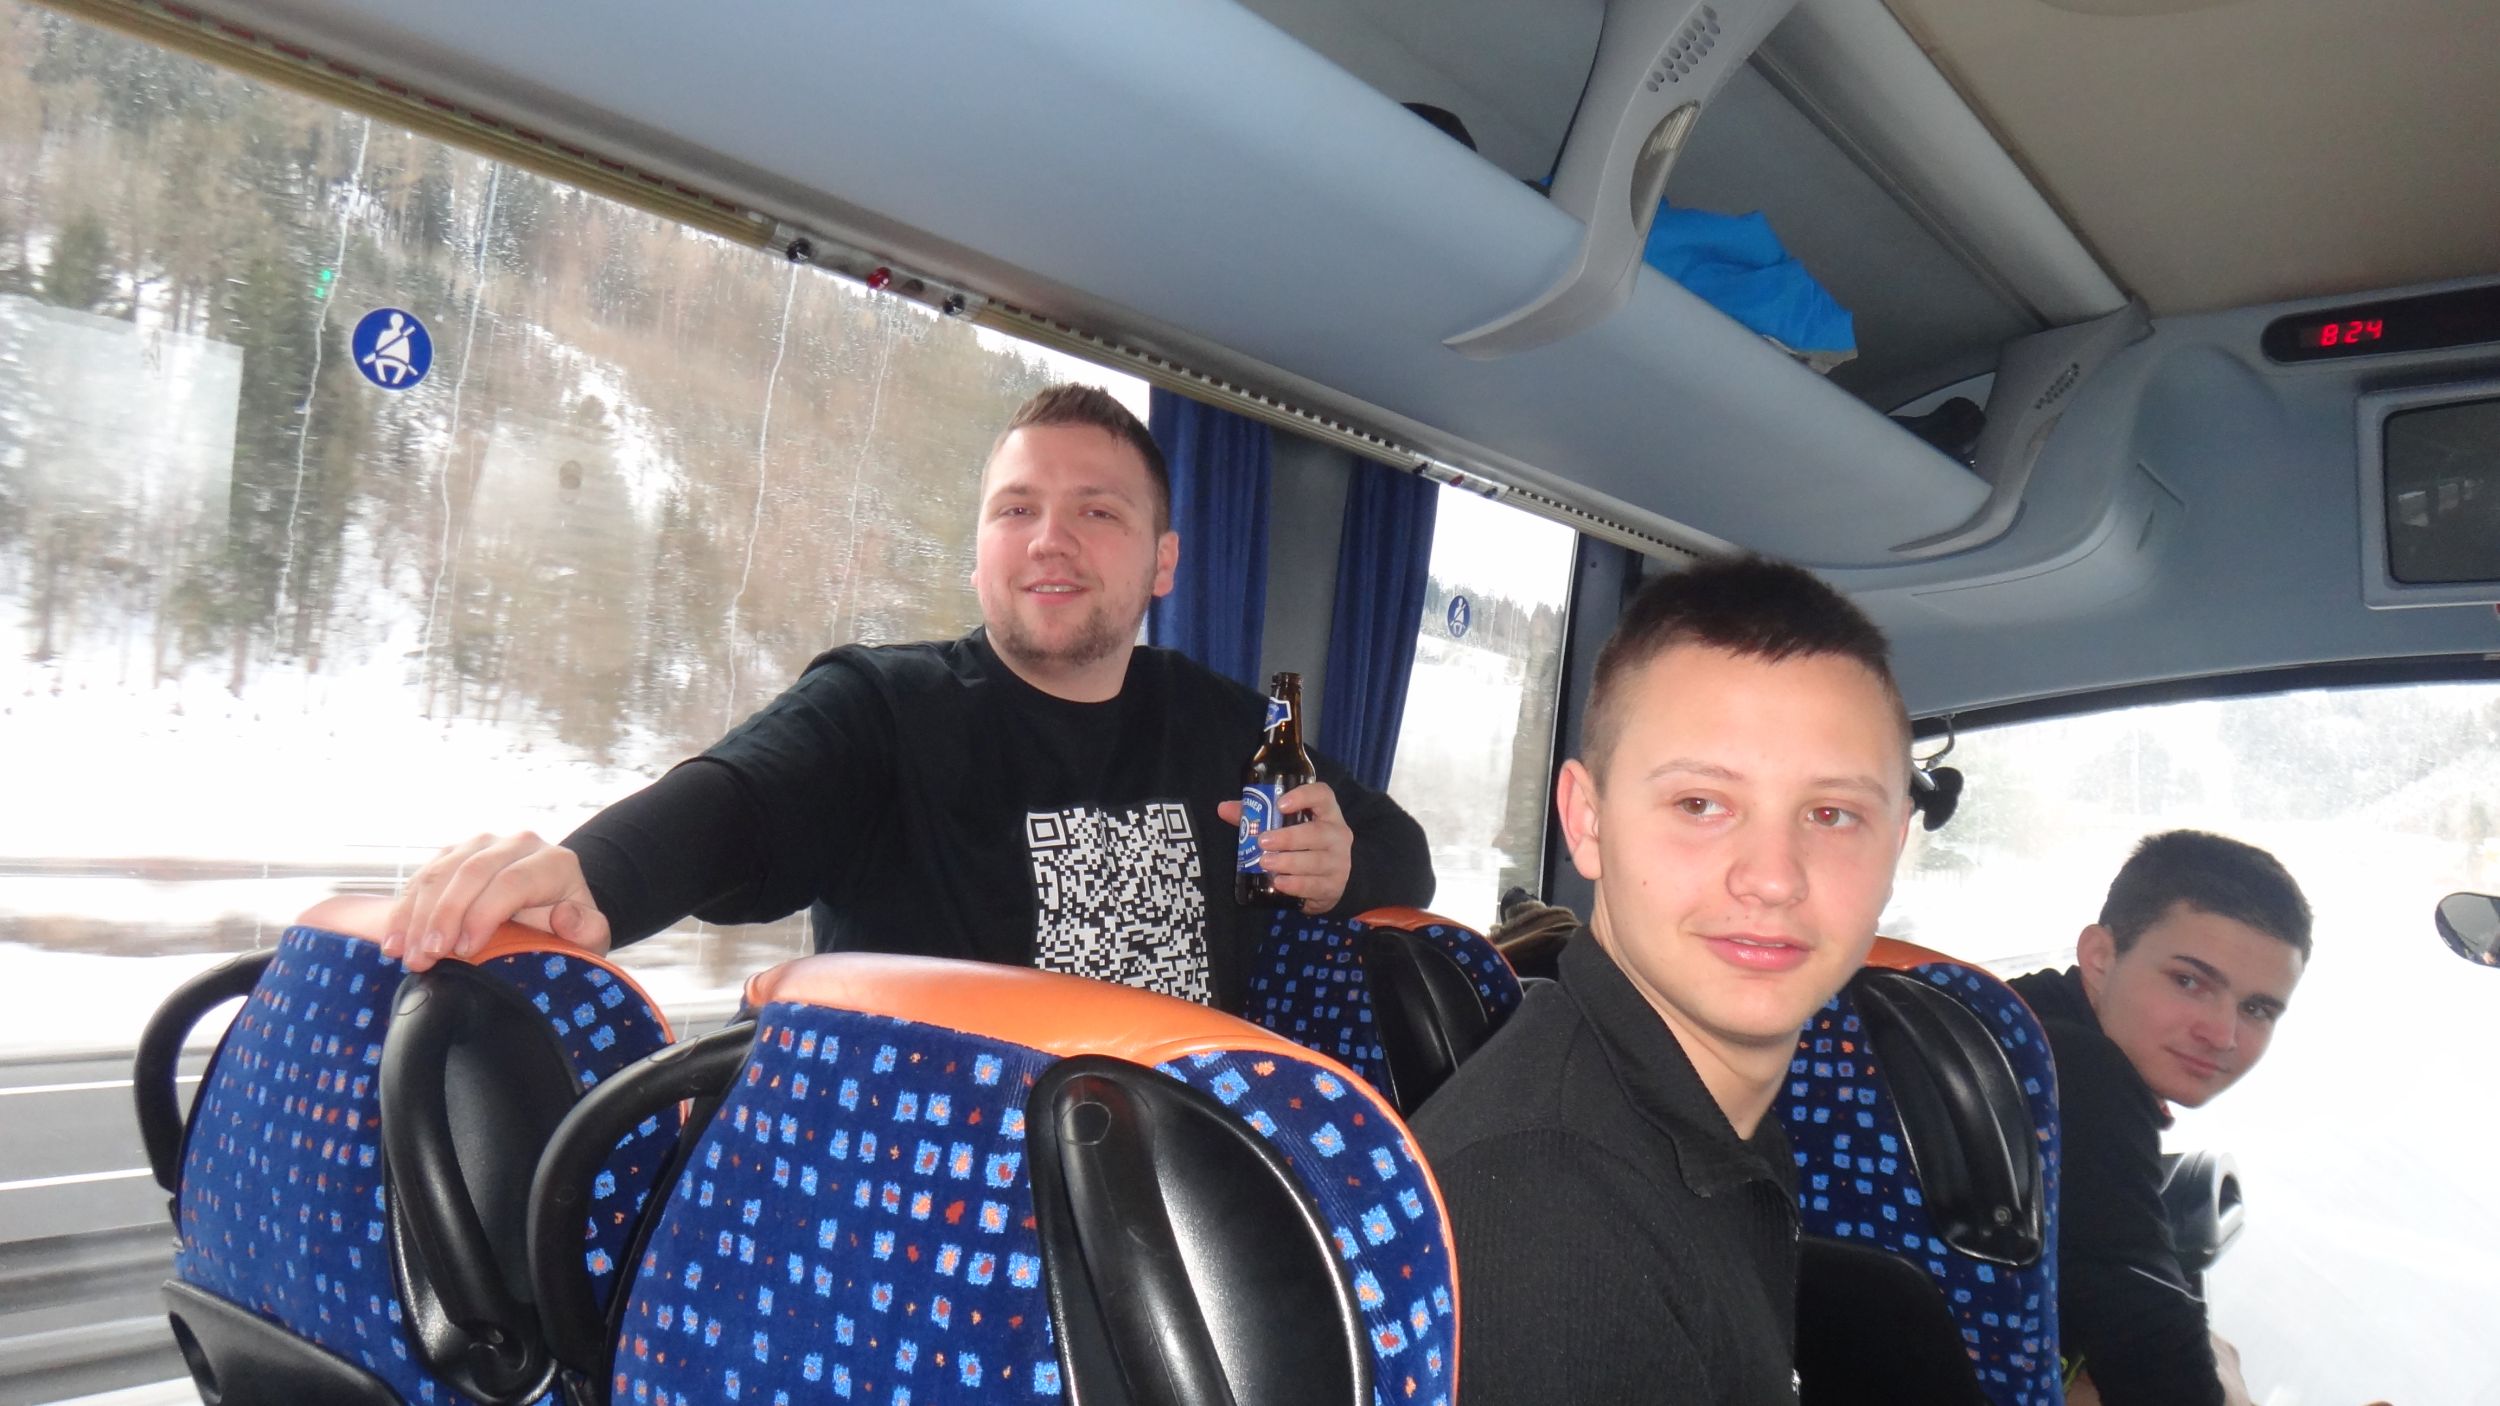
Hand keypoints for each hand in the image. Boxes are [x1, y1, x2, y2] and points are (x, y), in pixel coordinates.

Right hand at [382, 832, 611, 971]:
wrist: (552, 909)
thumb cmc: (569, 930)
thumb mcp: (589, 936)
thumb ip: (588, 930)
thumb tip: (565, 915)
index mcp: (554, 863)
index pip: (513, 882)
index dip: (483, 915)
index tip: (464, 951)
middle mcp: (519, 844)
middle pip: (472, 872)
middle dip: (443, 917)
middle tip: (425, 957)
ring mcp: (484, 844)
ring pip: (442, 870)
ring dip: (417, 914)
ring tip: (404, 954)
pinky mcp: (455, 853)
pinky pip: (424, 875)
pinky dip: (405, 908)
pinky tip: (393, 939)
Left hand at [1217, 781, 1354, 913]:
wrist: (1330, 882)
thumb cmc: (1305, 846)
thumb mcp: (1288, 828)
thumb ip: (1257, 817)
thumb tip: (1223, 808)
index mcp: (1327, 814)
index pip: (1323, 795)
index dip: (1304, 796)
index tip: (1281, 805)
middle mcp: (1338, 835)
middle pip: (1317, 832)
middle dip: (1288, 837)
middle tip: (1263, 842)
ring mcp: (1339, 861)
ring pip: (1315, 861)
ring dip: (1289, 862)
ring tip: (1266, 863)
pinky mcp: (1334, 885)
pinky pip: (1315, 884)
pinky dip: (1296, 884)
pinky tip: (1280, 882)